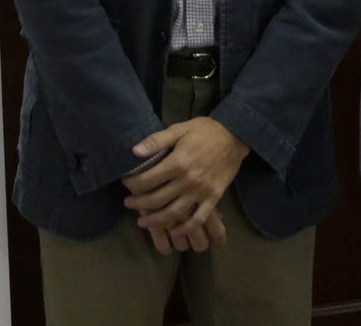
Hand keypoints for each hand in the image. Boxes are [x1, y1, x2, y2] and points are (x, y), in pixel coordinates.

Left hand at [123, 117, 248, 245]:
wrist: (235, 135)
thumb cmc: (204, 131)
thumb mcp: (179, 129)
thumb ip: (157, 140)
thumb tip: (135, 151)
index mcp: (177, 162)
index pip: (148, 179)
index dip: (133, 184)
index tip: (126, 184)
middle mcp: (188, 180)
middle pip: (157, 199)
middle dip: (139, 203)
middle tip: (128, 203)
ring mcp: (202, 191)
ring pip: (174, 213)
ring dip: (156, 220)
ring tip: (142, 222)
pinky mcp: (214, 198)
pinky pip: (199, 218)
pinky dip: (186, 228)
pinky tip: (174, 232)